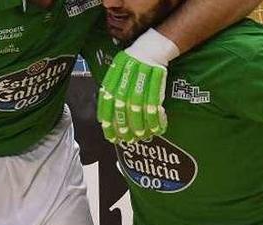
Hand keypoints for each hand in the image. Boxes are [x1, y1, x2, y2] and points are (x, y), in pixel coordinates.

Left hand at [97, 29, 178, 143]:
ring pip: (137, 105)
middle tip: (125, 138)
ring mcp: (142, 75)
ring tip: (140, 136)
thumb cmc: (134, 62)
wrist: (154, 47)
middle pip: (121, 103)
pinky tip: (155, 127)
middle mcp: (126, 72)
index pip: (106, 96)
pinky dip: (155, 117)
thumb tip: (105, 116)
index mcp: (115, 72)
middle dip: (123, 124)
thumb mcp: (119, 70)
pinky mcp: (157, 78)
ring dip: (139, 124)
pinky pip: (155, 102)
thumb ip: (112, 88)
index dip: (107, 115)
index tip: (108, 131)